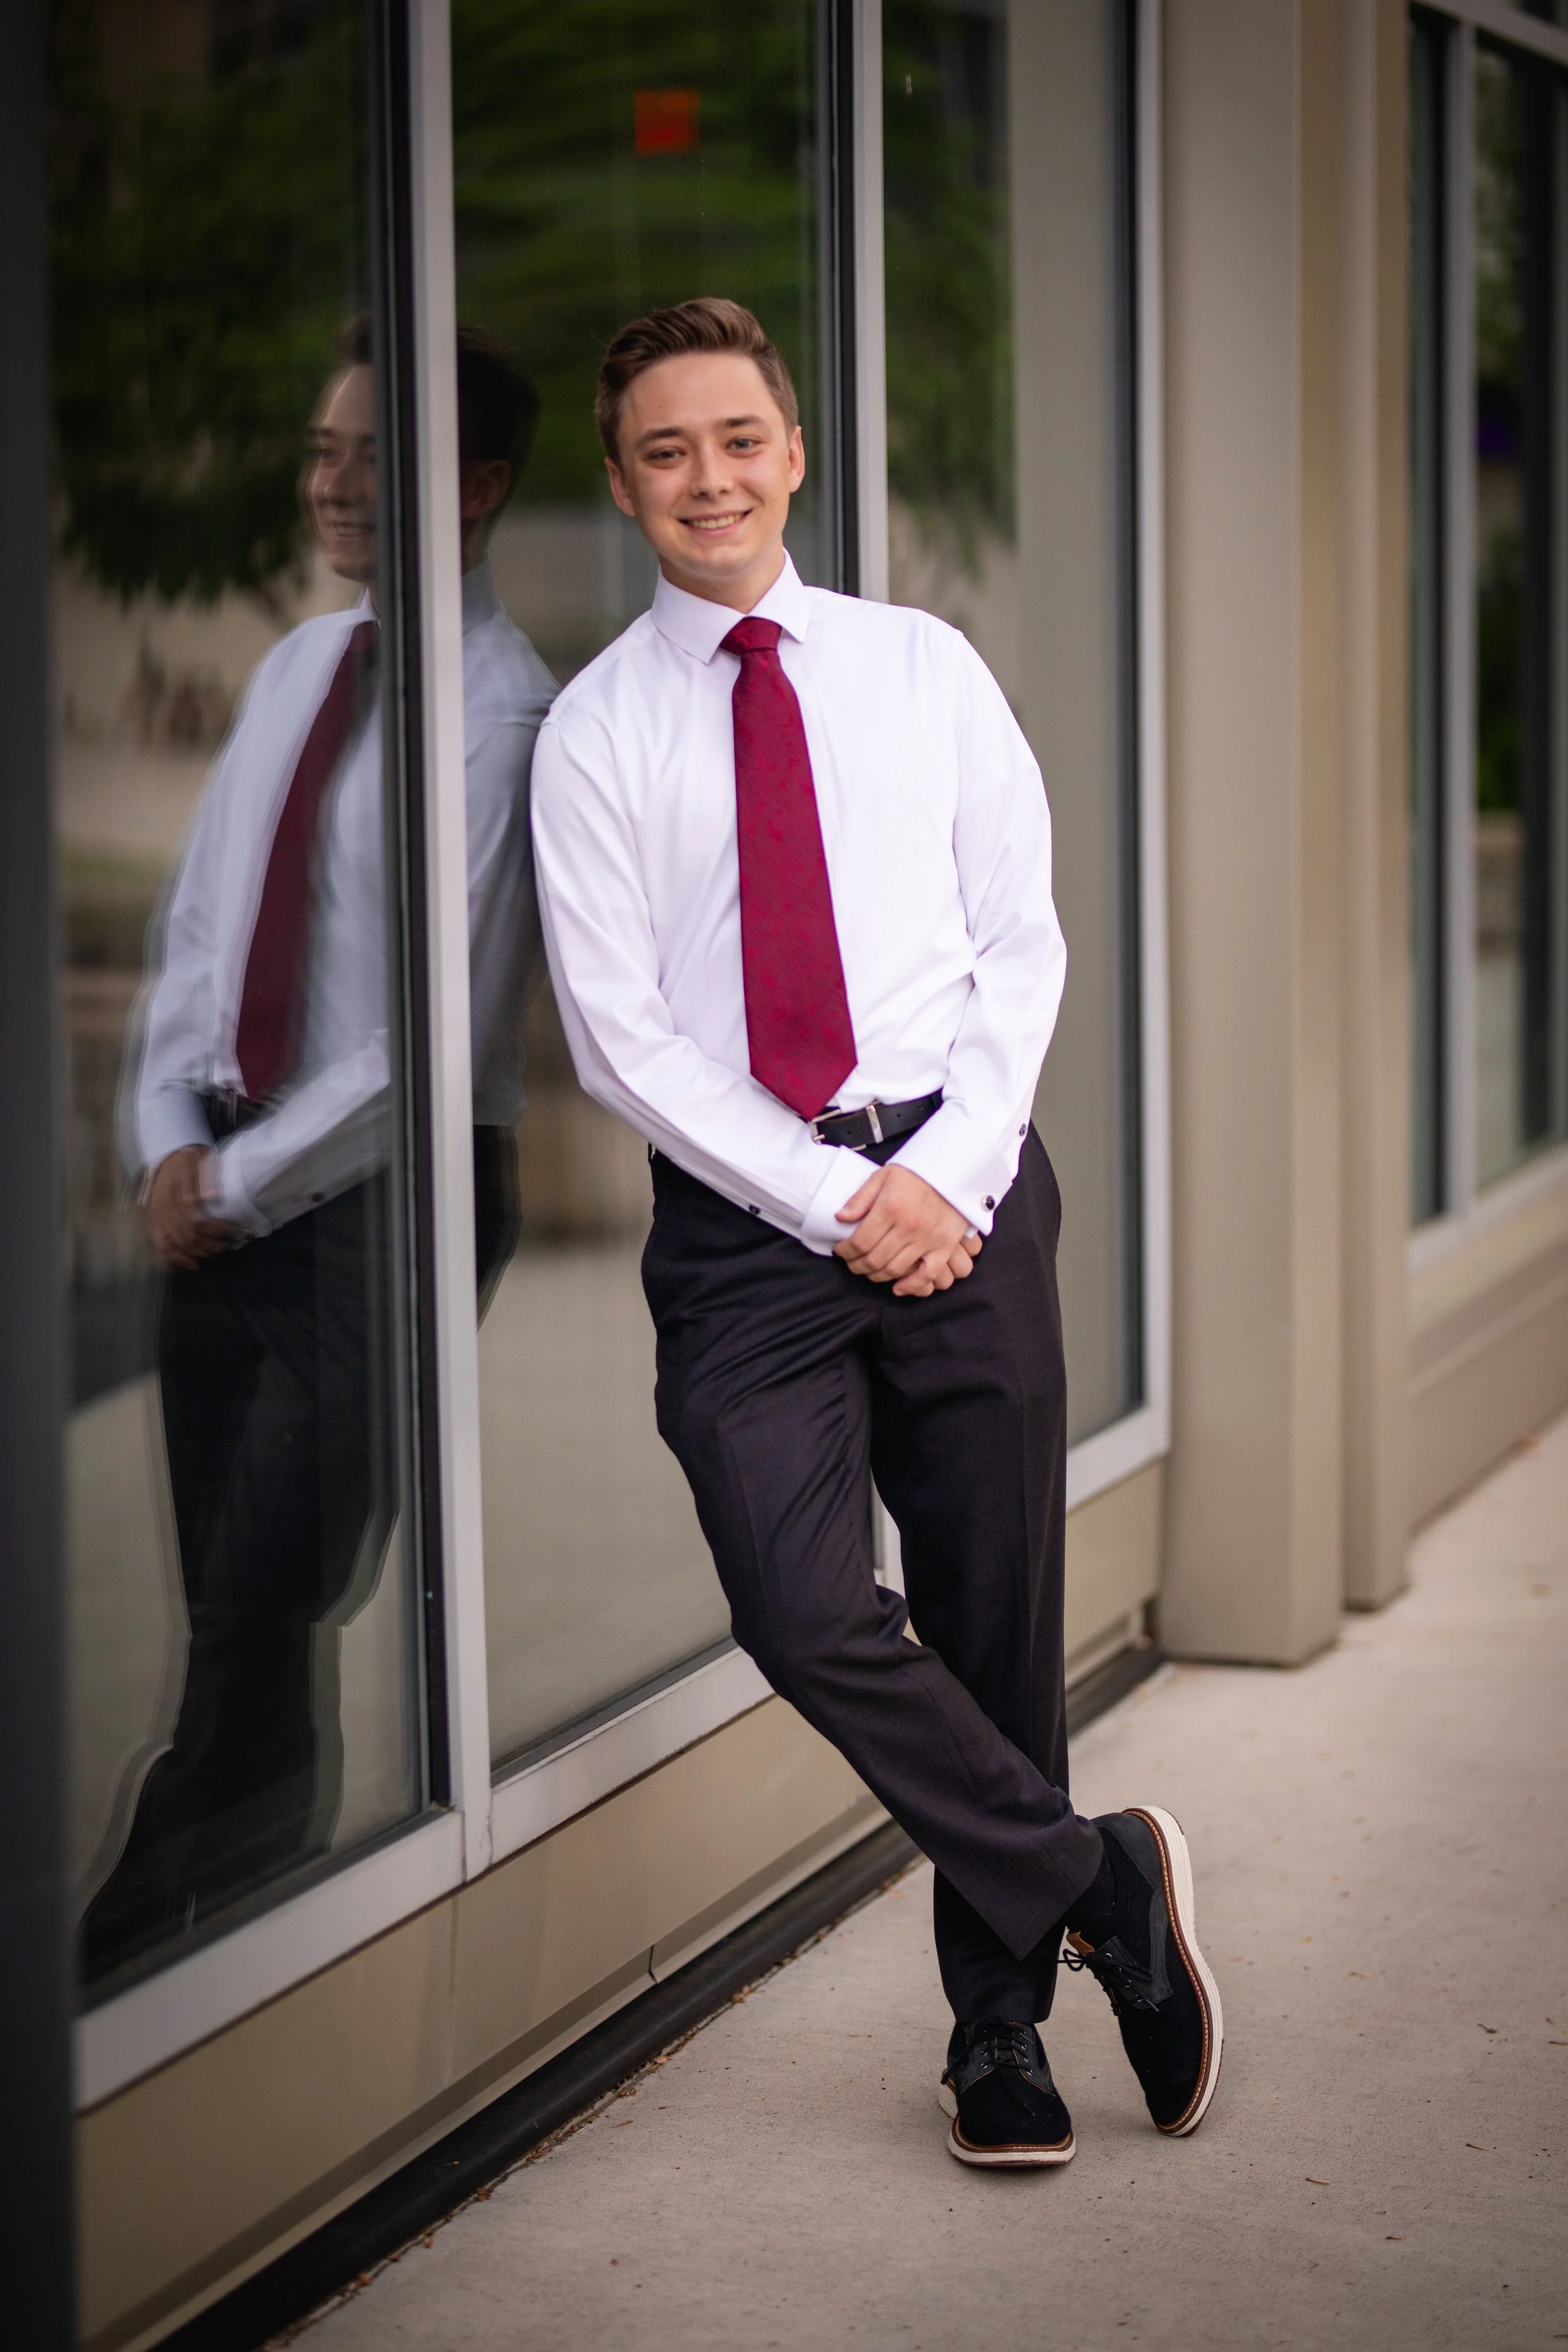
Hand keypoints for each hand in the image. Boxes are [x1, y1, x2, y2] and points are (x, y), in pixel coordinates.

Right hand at [146, 1146, 235, 1269]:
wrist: (170, 1154)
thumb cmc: (190, 1157)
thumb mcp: (202, 1159)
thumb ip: (206, 1177)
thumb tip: (212, 1197)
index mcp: (175, 1188)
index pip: (194, 1217)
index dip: (215, 1227)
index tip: (232, 1229)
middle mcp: (164, 1204)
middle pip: (186, 1233)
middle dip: (208, 1242)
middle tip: (226, 1245)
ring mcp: (157, 1214)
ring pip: (174, 1242)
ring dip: (195, 1252)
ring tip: (213, 1254)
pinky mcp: (155, 1220)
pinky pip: (161, 1243)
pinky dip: (176, 1256)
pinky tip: (191, 1264)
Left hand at [833, 1163, 982, 1297]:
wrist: (954, 1171)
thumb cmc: (916, 1174)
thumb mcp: (884, 1176)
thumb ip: (861, 1198)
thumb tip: (840, 1217)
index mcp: (890, 1208)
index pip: (859, 1242)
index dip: (845, 1251)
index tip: (840, 1250)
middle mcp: (908, 1226)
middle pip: (874, 1259)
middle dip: (857, 1265)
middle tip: (851, 1263)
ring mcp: (928, 1239)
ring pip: (895, 1269)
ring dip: (876, 1275)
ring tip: (868, 1270)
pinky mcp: (944, 1246)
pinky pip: (927, 1274)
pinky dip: (911, 1286)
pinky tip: (897, 1288)